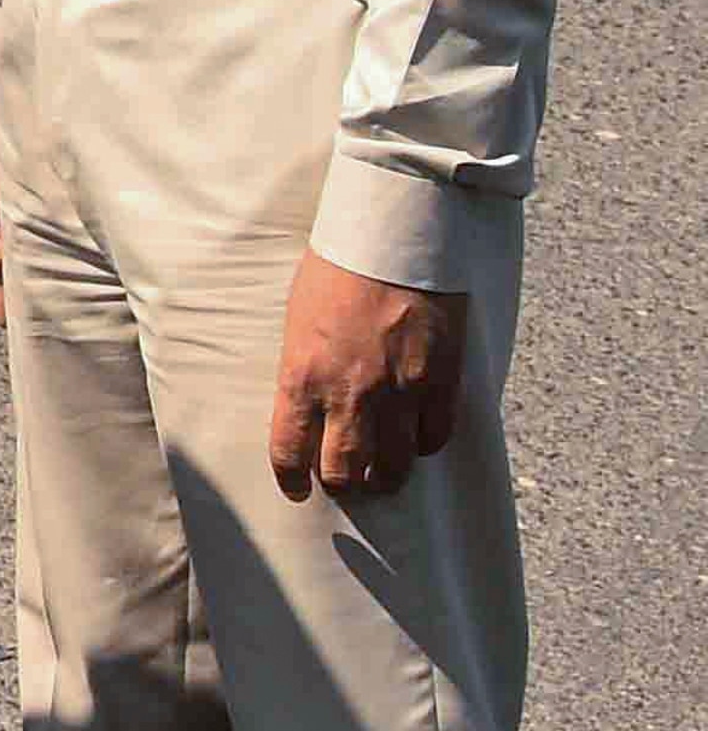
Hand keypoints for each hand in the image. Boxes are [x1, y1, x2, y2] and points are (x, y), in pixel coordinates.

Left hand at [270, 250, 468, 501]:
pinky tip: (418, 442)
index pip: (289, 450)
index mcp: (302, 376)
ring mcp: (399, 392)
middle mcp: (349, 395)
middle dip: (343, 483)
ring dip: (387, 477)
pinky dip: (425, 446)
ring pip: (395, 467)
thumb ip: (303, 368)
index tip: (297, 490)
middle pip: (345, 471)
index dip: (292, 479)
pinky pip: (435, 437)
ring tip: (384, 476)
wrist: (394, 240)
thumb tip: (308, 403)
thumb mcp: (298, 320)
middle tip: (347, 480)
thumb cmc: (336, 270)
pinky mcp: (441, 383)